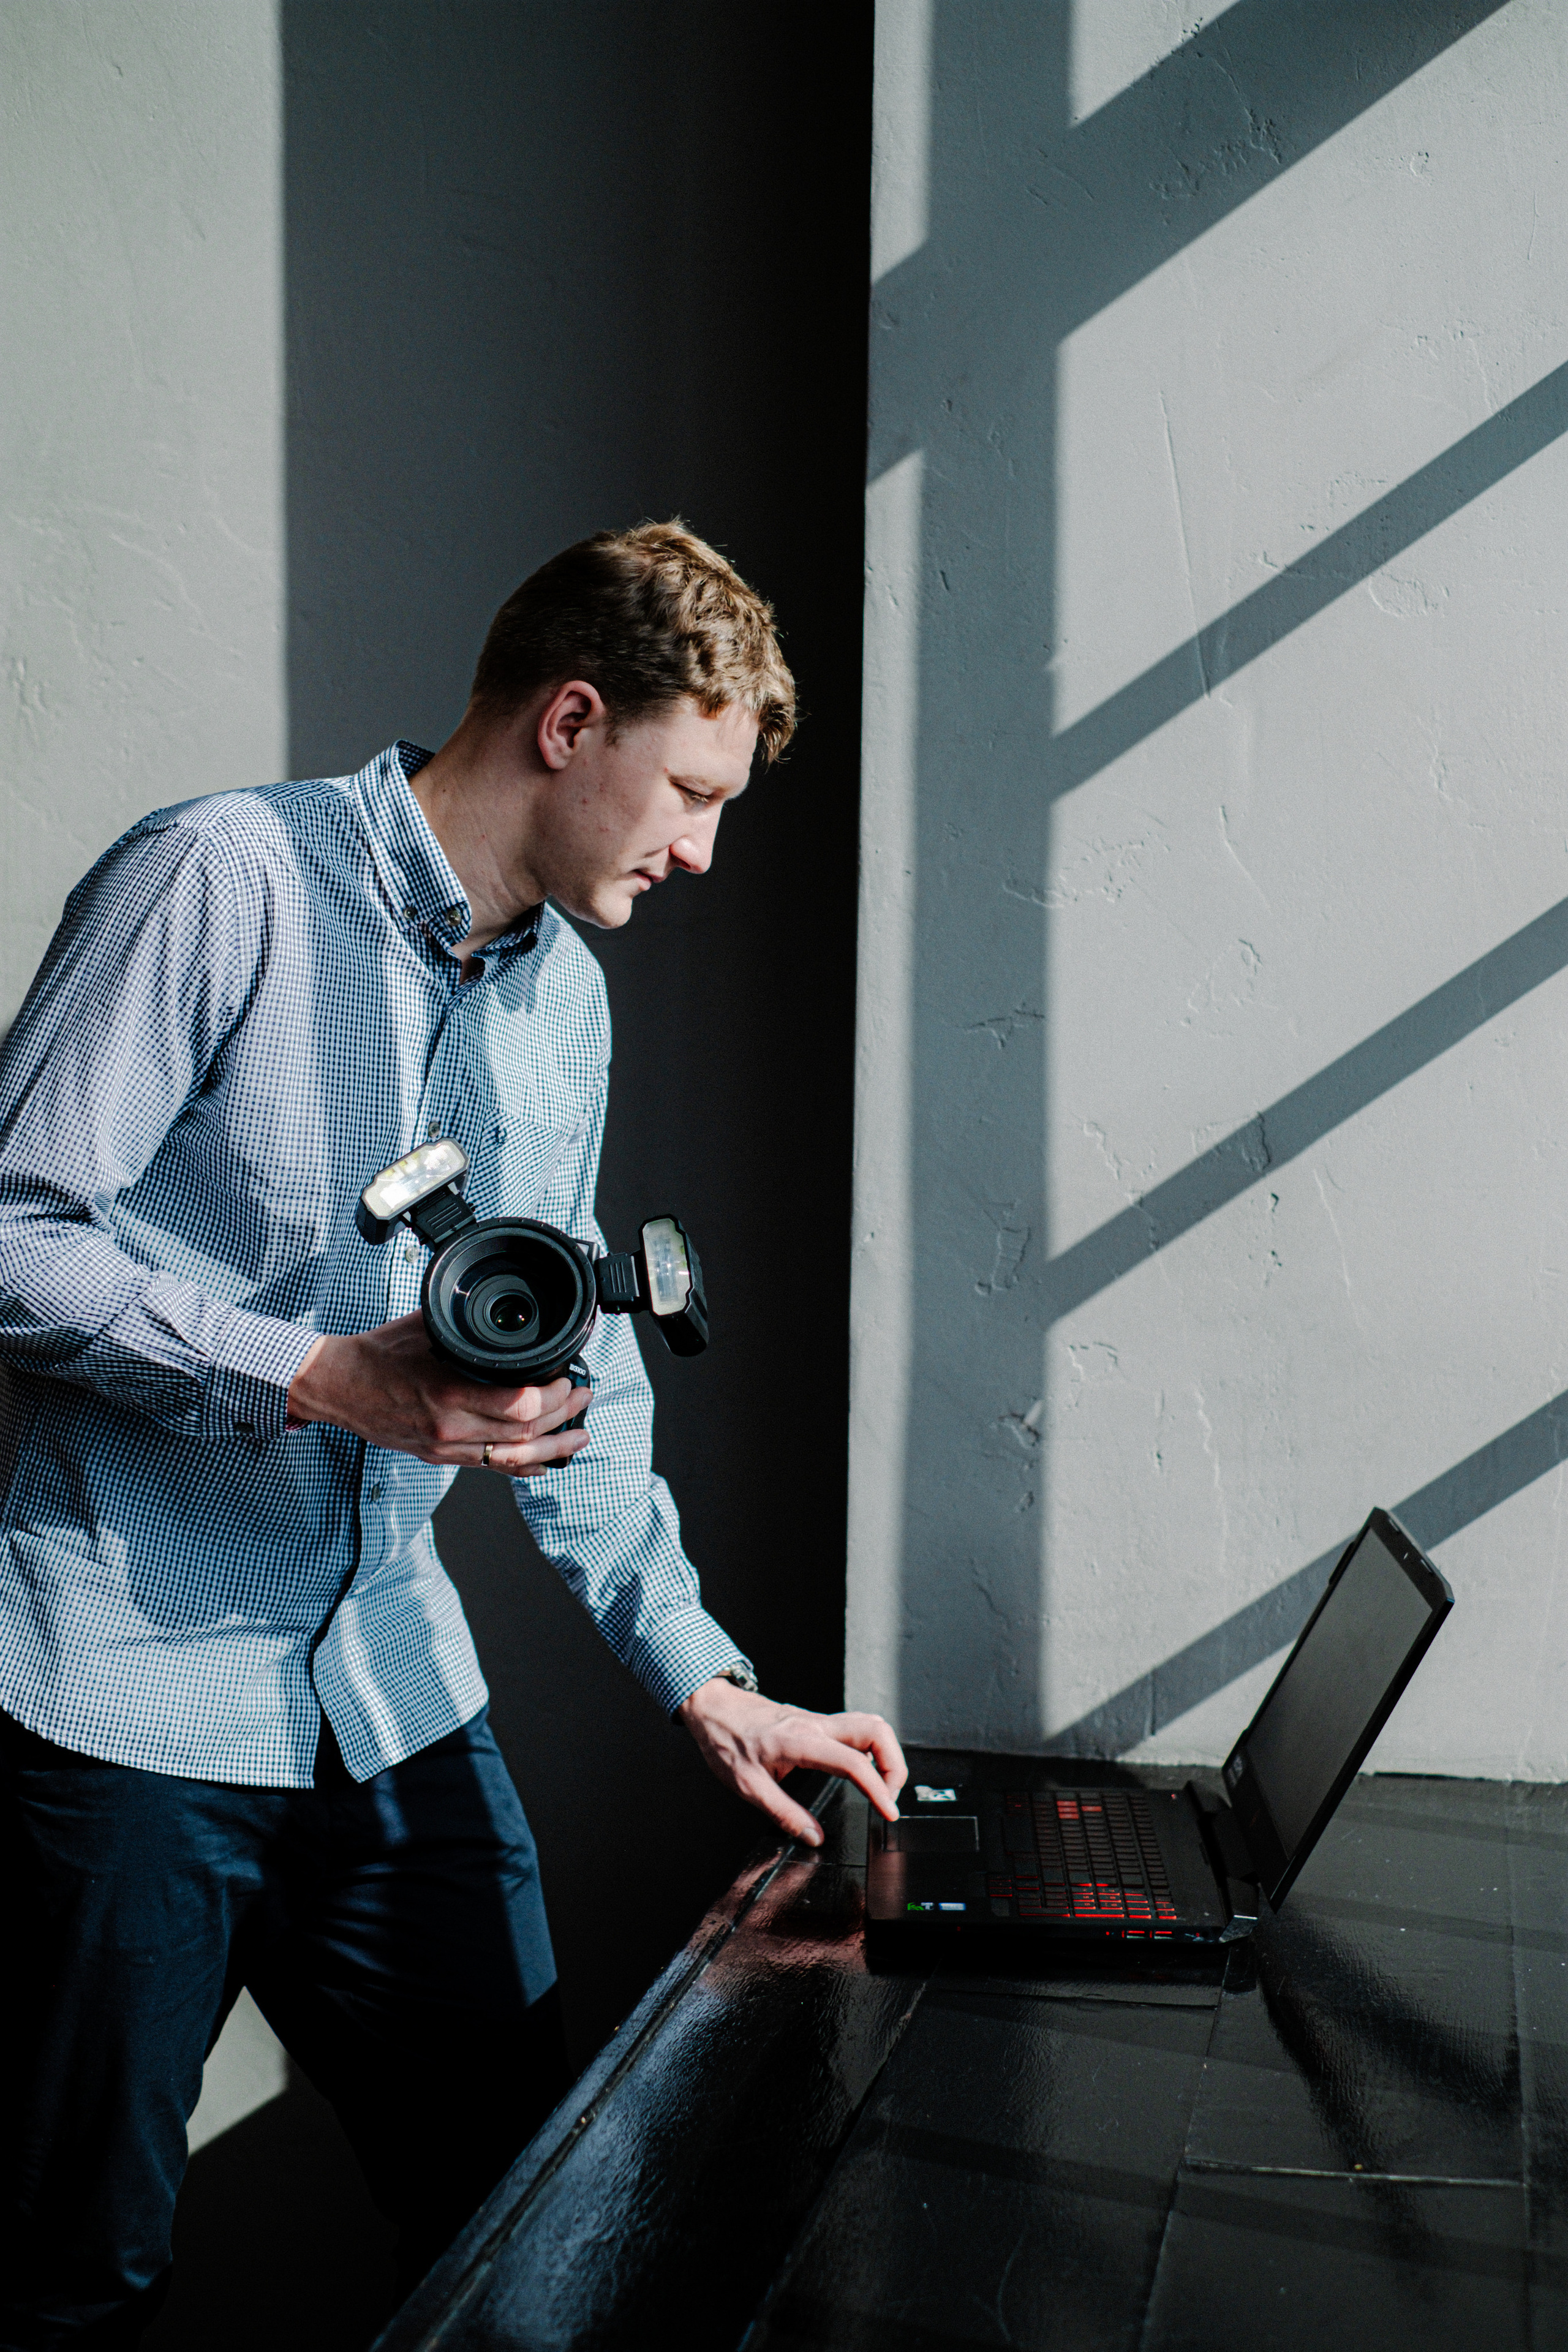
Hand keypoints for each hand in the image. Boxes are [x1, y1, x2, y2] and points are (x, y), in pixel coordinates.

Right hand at [287, 1315, 590, 1473]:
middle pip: (523, 1435)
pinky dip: (521, 1466)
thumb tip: (504, 1315)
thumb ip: (466, 1327)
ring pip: (512, 1459)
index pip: (517, 1408)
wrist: (336, 1386)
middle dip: (563, 1418)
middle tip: (584, 1399)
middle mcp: (449, 1429)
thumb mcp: (425, 1328)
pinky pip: (489, 1467)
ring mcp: (444, 1448)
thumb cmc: (376, 1354)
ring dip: (552, 1449)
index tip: (568, 1380)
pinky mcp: (439, 1456)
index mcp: (447, 1395)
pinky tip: (544, 1462)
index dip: (553, 1398)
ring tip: (579, 1437)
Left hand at [676, 1680, 906, 1846]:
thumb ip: (784, 1814)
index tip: (888, 1812)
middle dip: (894, 1765)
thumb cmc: (726, 1742)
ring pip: (870, 1725)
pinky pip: (855, 1728)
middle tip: (889, 1797)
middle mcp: (815, 1725)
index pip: (854, 1763)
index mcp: (800, 1741)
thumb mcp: (748, 1786)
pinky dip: (870, 1748)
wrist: (713, 1708)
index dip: (878, 1789)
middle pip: (877, 1730)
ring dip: (886, 1754)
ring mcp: (818, 1720)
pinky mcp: (816, 1721)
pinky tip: (861, 1770)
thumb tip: (813, 1837)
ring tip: (880, 1787)